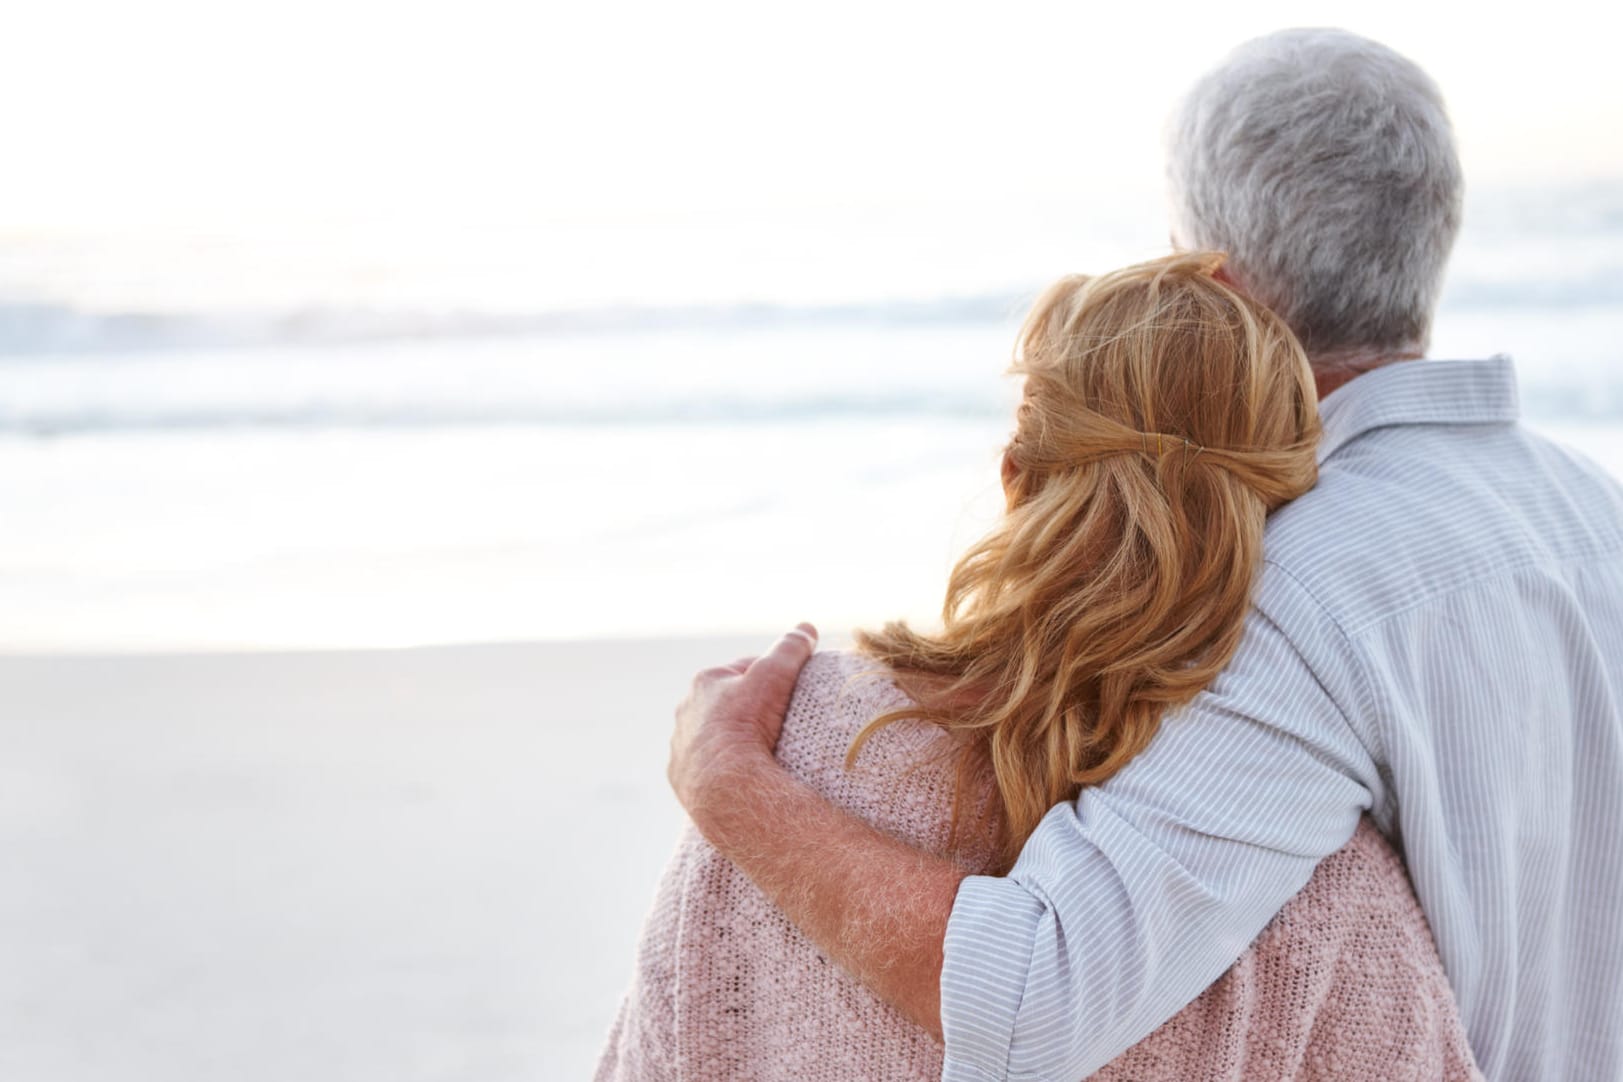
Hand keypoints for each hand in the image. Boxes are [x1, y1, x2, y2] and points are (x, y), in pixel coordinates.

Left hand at [668, 623, 817, 822]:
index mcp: (705, 683)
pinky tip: (742, 776)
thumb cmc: (747, 722)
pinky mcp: (681, 777)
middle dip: (748, 709)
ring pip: (712, 738)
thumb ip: (789, 649)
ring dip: (733, 741)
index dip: (769, 676)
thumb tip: (806, 628)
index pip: (742, 671)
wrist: (725, 782)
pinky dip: (722, 770)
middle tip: (779, 722)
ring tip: (763, 753)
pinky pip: (705, 769)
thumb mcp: (774, 676)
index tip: (790, 688)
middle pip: (725, 704)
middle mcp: (686, 712)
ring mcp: (681, 747)